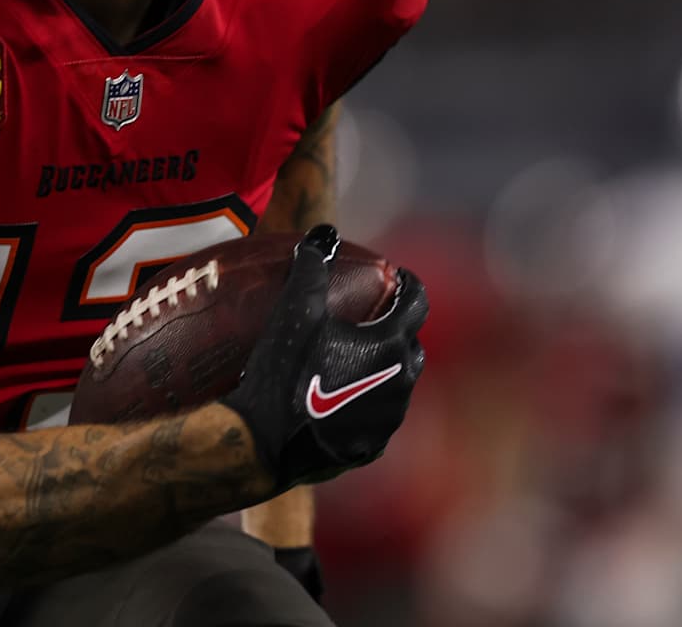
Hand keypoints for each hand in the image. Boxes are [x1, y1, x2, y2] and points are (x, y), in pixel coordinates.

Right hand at [221, 223, 427, 489]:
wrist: (265, 442)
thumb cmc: (284, 372)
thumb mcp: (294, 311)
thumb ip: (312, 267)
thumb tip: (323, 234)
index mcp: (390, 345)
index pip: (417, 302)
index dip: (407, 283)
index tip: (395, 276)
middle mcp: (400, 382)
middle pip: (411, 344)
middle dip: (397, 328)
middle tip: (369, 318)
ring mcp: (388, 419)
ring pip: (398, 383)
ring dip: (384, 367)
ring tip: (354, 357)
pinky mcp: (372, 446)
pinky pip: (379, 416)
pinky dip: (368, 402)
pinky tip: (343, 397)